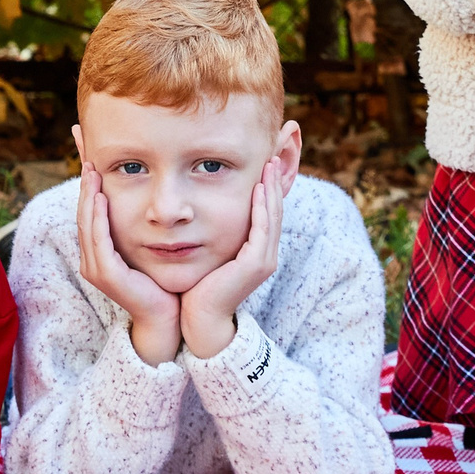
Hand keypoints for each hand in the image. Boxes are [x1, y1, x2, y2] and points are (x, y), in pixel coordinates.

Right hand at [74, 164, 182, 365]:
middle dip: (84, 185)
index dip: (87, 188)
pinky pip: (99, 240)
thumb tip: (143, 204)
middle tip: (87, 159)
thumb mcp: (143, 250)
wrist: (166, 316)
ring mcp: (96, 268)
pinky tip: (101, 197)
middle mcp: (90, 260)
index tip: (90, 161)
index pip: (88, 214)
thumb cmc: (158, 284)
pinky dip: (98, 217)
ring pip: (87, 224)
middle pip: (82, 214)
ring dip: (89, 195)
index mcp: (97, 254)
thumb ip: (136, 230)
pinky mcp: (107, 275)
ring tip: (92, 171)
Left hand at [179, 161, 283, 360]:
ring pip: (272, 217)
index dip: (268, 189)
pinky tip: (259, 188)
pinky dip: (262, 207)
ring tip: (270, 164)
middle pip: (275, 211)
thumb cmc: (199, 286)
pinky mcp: (256, 264)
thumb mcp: (211, 252)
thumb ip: (215, 233)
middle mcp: (266, 255)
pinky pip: (262, 229)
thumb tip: (202, 212)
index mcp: (257, 252)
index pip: (267, 214)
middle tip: (273, 155)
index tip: (264, 163)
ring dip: (272, 189)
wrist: (199, 318)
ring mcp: (264, 260)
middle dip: (275, 182)